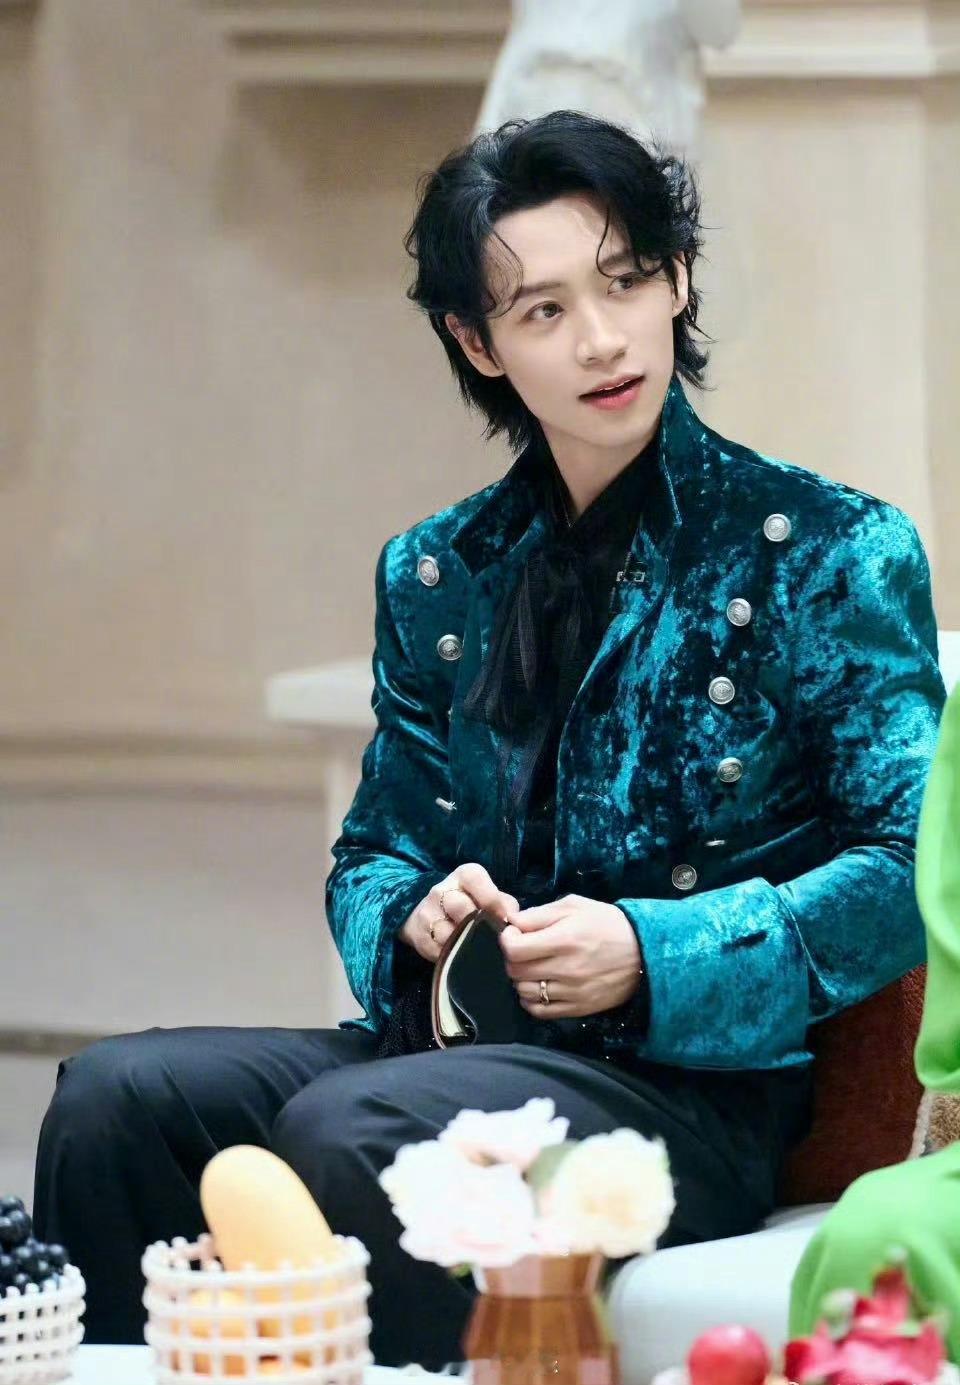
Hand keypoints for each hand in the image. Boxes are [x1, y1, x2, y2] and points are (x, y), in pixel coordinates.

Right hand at [398, 863, 519, 963]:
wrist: (433, 916)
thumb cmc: (472, 904)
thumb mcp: (489, 896)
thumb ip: (505, 904)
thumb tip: (512, 920)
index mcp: (463, 875)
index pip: (474, 879)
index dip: (491, 900)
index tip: (502, 917)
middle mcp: (440, 890)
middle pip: (459, 906)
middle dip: (476, 924)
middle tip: (488, 936)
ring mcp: (427, 914)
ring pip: (448, 932)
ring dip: (465, 943)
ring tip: (477, 947)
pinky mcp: (420, 938)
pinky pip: (440, 951)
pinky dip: (454, 956)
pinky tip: (462, 954)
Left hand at [499, 895, 641, 1018]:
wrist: (644, 952)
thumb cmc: (607, 924)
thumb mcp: (575, 906)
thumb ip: (539, 914)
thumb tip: (512, 922)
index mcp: (564, 940)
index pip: (514, 949)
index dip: (507, 939)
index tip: (515, 933)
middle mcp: (566, 969)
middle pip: (515, 971)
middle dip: (513, 957)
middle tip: (524, 949)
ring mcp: (572, 993)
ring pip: (524, 992)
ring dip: (521, 979)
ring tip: (534, 967)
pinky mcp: (578, 1009)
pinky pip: (540, 1011)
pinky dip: (532, 1000)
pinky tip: (540, 986)